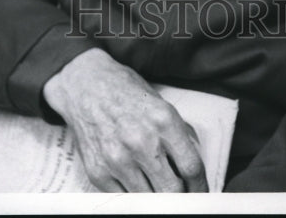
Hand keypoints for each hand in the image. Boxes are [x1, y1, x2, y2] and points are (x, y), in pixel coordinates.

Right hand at [43, 48, 207, 192]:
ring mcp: (117, 160)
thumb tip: (194, 164)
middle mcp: (141, 141)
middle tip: (182, 194)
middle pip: (173, 191)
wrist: (85, 85)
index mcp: (163, 120)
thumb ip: (180, 133)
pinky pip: (124, 200)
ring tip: (157, 187)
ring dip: (157, 198)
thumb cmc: (125, 92)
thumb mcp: (160, 102)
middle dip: (181, 196)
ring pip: (149, 201)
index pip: (192, 167)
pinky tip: (136, 183)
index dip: (201, 186)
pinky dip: (134, 197)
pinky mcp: (98, 173)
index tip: (200, 191)